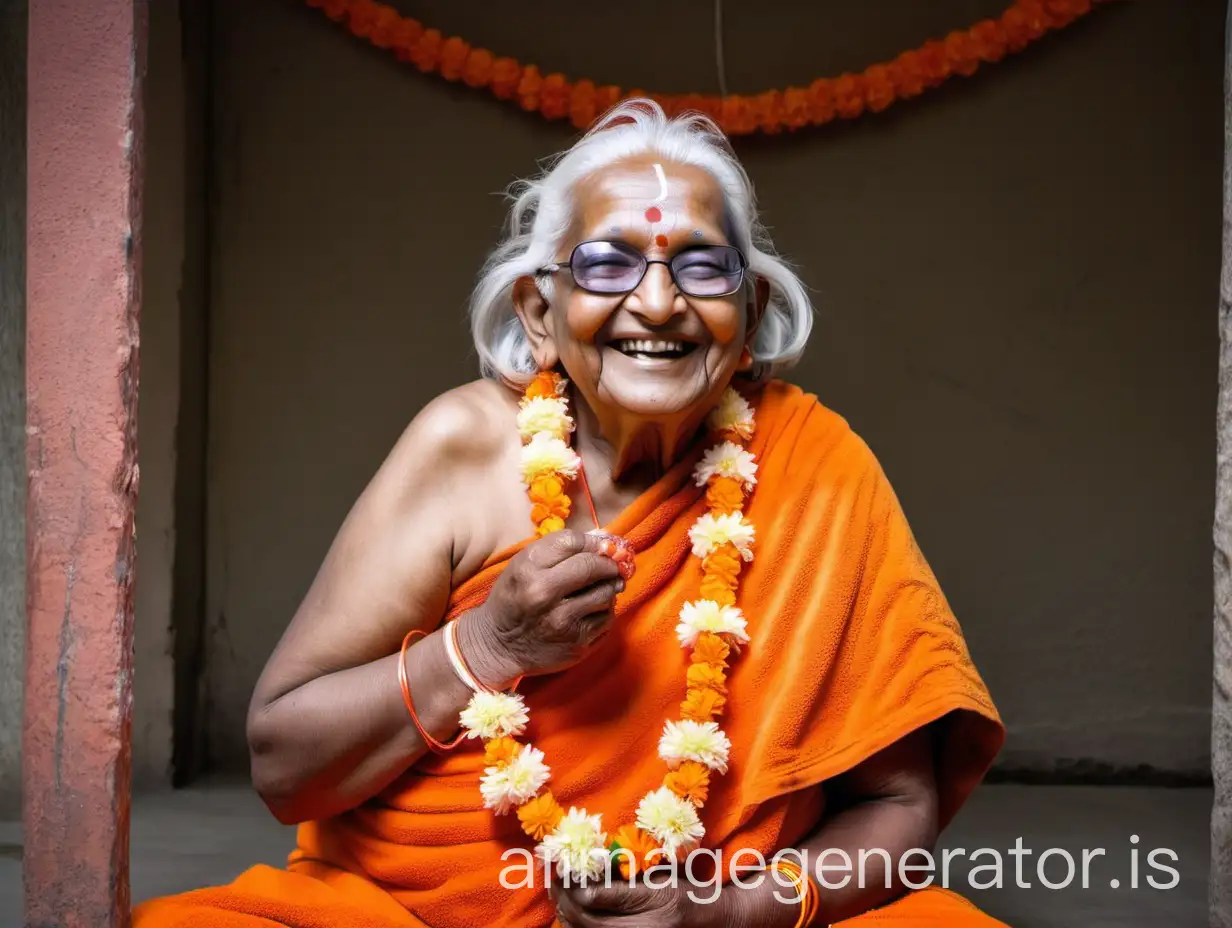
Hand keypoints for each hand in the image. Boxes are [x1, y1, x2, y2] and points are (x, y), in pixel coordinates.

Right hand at [459, 530, 625, 685]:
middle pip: (592, 566)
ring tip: (599, 589)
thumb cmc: (513, 598)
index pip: (572, 542)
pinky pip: (606, 619)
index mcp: (528, 569)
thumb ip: (558, 549)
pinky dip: (604, 611)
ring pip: (606, 593)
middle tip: (613, 566)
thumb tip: (604, 538)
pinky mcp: (576, 644)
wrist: (497, 645)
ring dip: (609, 588)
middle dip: (609, 564)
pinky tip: (591, 610)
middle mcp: (544, 594)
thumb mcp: (522, 566)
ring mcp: (562, 621)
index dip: (594, 541)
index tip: (604, 546)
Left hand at [552, 874, 801, 927]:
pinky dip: (582, 925)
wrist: (715, 920)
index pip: (593, 908)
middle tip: (553, 880)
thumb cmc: (690, 893)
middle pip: (585, 926)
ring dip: (569, 915)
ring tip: (559, 893)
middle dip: (563, 902)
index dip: (569, 889)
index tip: (558, 869)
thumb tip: (585, 886)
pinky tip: (576, 911)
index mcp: (647, 922)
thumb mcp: (661, 882)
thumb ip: (624, 888)